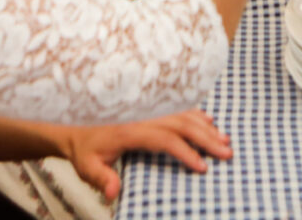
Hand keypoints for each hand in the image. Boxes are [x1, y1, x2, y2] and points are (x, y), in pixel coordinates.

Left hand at [60, 111, 231, 200]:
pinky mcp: (151, 107)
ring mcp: (149, 108)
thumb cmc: (83, 147)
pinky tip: (209, 120)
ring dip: (206, 126)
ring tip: (226, 139)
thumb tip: (113, 194)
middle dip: (207, 138)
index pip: (166, 139)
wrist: (74, 122)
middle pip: (182, 123)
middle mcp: (144, 114)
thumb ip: (101, 179)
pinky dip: (196, 113)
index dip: (186, 152)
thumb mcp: (86, 166)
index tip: (203, 167)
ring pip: (184, 114)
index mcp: (131, 129)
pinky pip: (178, 107)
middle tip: (227, 152)